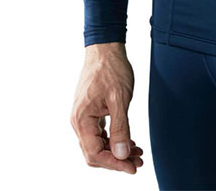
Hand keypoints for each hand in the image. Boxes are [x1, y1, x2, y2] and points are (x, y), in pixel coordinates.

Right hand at [70, 42, 144, 172]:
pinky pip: (99, 133)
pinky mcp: (90, 111)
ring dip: (116, 150)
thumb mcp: (120, 99)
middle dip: (117, 160)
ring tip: (137, 153)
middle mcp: (78, 121)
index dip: (114, 164)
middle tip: (138, 162)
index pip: (95, 154)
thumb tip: (121, 155)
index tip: (132, 167)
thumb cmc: (112, 69)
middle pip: (95, 152)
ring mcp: (83, 116)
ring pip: (98, 143)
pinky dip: (113, 139)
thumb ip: (120, 128)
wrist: (105, 48)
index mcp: (82, 120)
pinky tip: (128, 140)